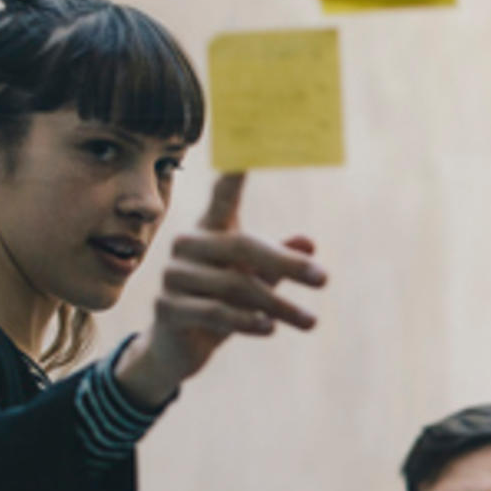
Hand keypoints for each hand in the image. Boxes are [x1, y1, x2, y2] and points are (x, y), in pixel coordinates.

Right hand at [114, 173, 326, 406]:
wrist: (177, 348)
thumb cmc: (222, 304)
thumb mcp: (256, 281)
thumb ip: (279, 261)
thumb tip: (309, 242)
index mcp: (210, 230)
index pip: (224, 194)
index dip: (236, 170)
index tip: (251, 143)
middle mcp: (187, 245)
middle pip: (243, 246)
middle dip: (288, 263)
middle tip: (325, 279)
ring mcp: (172, 276)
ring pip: (236, 286)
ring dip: (279, 306)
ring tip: (310, 322)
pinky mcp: (166, 307)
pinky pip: (215, 313)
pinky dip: (247, 321)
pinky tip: (269, 328)